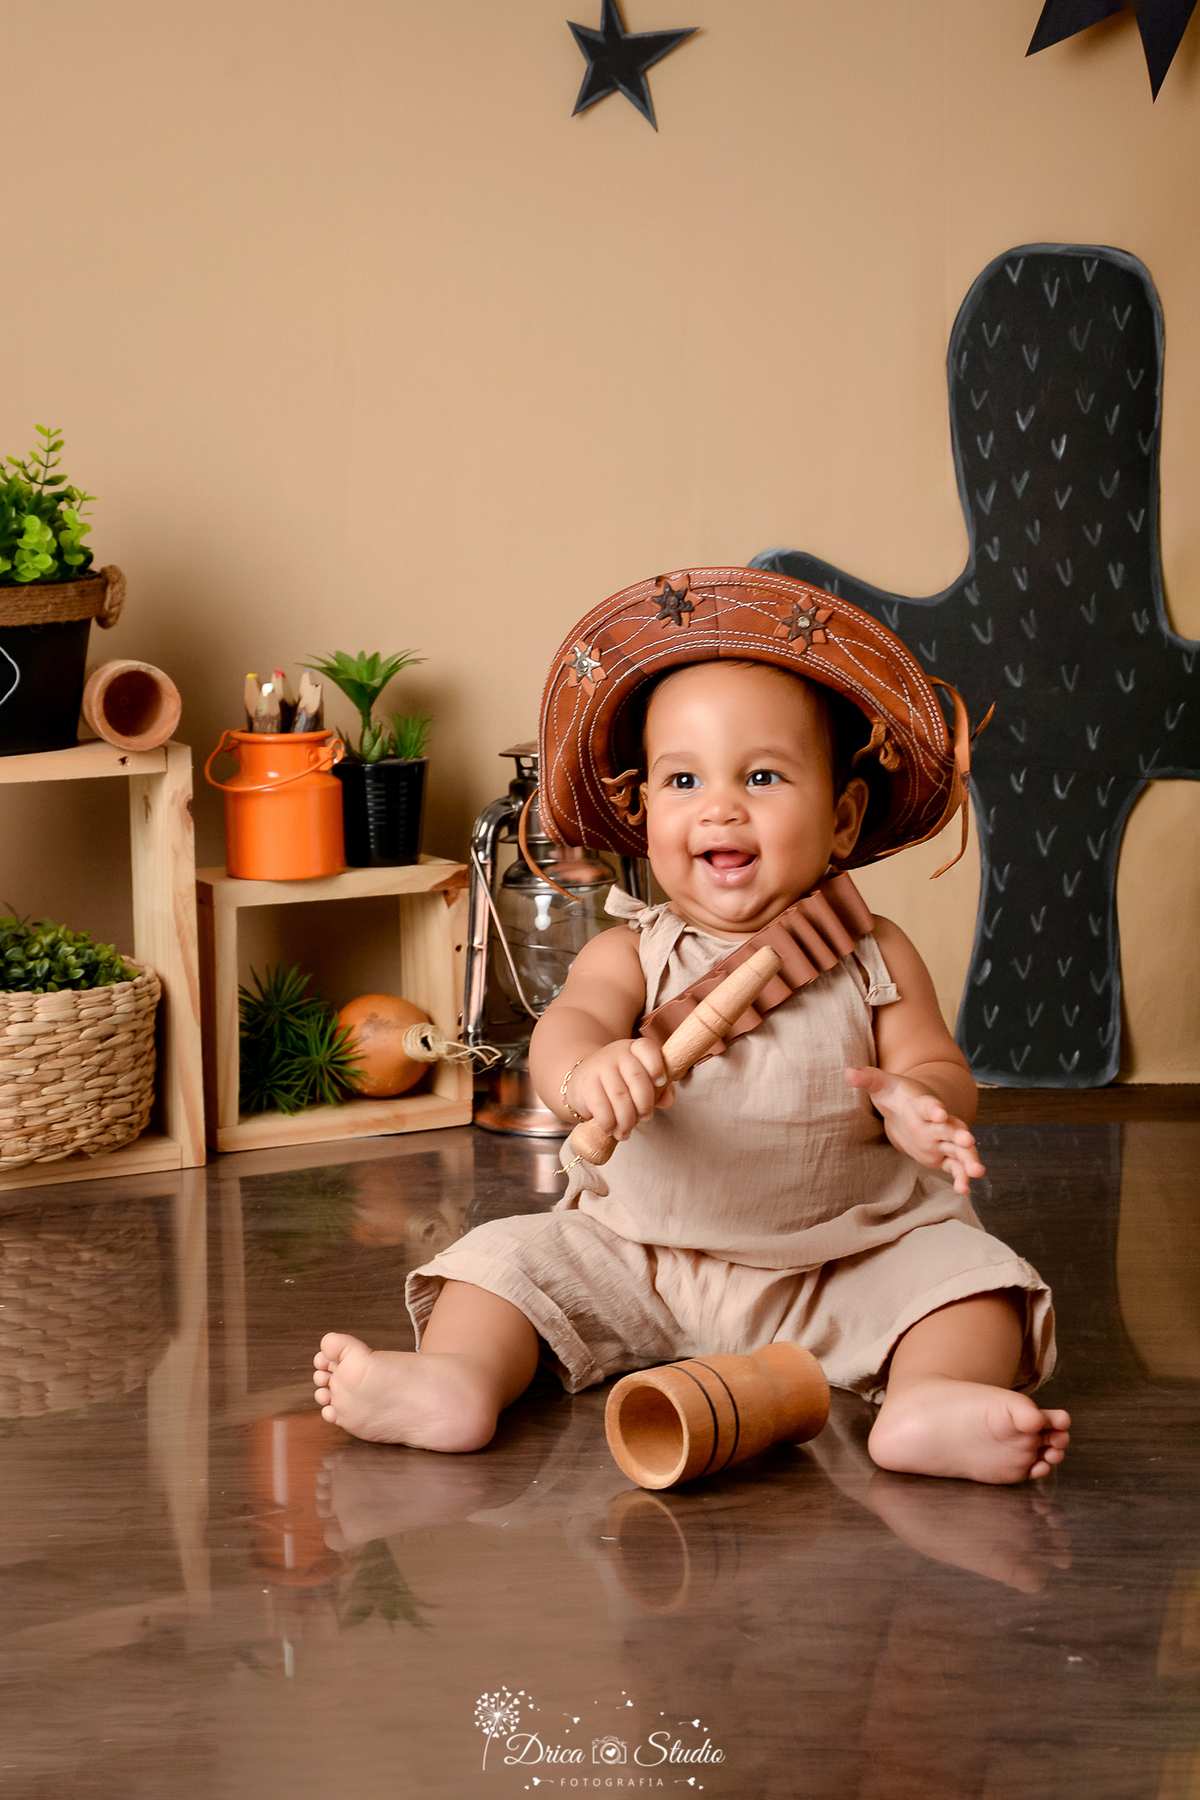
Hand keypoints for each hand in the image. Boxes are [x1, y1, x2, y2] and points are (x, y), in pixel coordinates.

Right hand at [565, 1038, 673, 1142]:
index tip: (661, 1083)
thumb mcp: (641, 1080)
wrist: (582, 1080)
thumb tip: (668, 1101)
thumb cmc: (620, 1081)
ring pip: (619, 1095)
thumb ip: (660, 1089)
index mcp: (634, 1049)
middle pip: (636, 1077)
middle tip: (645, 1118)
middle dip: (644, 1103)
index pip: (647, 1048)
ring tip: (627, 1131)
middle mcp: (616, 1053)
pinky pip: (601, 1105)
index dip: (657, 1066)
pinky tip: (611, 1129)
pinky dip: (609, 1122)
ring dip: (627, 1119)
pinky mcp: (585, 1084)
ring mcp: (599, 1067)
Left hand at [844, 1067, 985, 1195]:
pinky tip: (964, 1190)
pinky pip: (953, 1167)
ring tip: (978, 1172)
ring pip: (958, 1150)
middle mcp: (936, 1123)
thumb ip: (867, 1078)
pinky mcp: (941, 1156)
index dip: (934, 1108)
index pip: (929, 1105)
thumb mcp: (880, 1085)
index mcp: (922, 1104)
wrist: (907, 1107)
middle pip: (951, 1128)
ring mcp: (940, 1140)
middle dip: (960, 1135)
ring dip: (969, 1159)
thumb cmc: (894, 1094)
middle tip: (969, 1142)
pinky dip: (960, 1177)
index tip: (939, 1112)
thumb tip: (847, 1073)